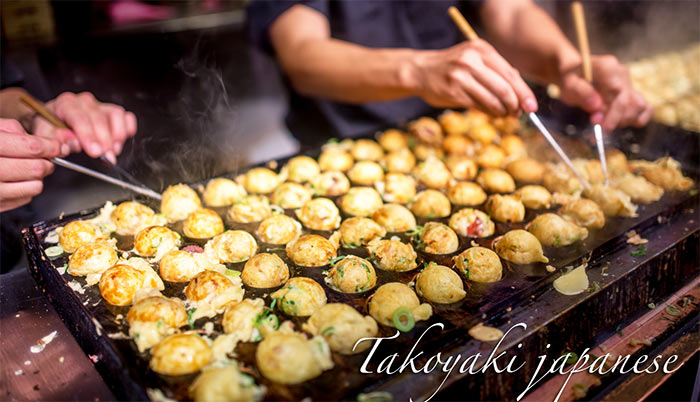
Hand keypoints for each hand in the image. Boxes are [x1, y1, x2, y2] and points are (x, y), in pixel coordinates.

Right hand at [0, 119, 68, 211]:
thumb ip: (12, 129)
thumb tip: (40, 141)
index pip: (31, 147)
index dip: (50, 147)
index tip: (58, 147)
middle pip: (36, 168)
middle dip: (47, 163)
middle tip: (47, 160)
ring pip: (34, 187)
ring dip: (37, 178)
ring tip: (29, 171)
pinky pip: (24, 199)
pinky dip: (26, 190)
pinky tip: (15, 182)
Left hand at [33, 92, 136, 162]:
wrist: (54, 121)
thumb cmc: (50, 127)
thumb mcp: (43, 134)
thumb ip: (54, 138)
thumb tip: (70, 143)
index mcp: (65, 104)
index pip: (79, 118)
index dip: (88, 135)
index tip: (95, 151)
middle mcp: (84, 102)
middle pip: (99, 118)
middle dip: (104, 140)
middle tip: (106, 157)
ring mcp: (100, 105)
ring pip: (116, 115)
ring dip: (117, 136)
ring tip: (112, 151)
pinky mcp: (112, 112)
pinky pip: (126, 117)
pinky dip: (127, 129)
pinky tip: (119, 142)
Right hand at [408, 39, 537, 115]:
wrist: (421, 70)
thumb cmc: (453, 66)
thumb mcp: (475, 59)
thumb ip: (496, 70)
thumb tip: (521, 91)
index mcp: (481, 49)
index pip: (510, 74)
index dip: (524, 92)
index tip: (532, 106)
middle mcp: (471, 61)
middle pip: (504, 88)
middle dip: (515, 105)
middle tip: (518, 114)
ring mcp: (461, 76)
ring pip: (492, 99)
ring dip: (502, 111)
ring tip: (505, 115)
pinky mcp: (453, 92)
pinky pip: (478, 106)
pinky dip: (489, 112)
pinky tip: (492, 114)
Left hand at [558, 55, 651, 130]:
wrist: (572, 70)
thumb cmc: (568, 76)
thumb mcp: (567, 82)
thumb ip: (581, 92)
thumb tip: (596, 106)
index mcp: (609, 69)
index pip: (620, 97)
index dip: (613, 117)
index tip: (600, 130)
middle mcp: (622, 75)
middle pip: (632, 104)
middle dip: (615, 121)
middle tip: (595, 131)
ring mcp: (628, 82)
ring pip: (639, 107)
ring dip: (624, 121)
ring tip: (604, 125)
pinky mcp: (630, 91)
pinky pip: (644, 106)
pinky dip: (636, 118)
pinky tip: (620, 124)